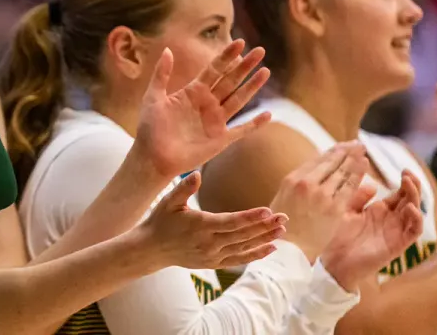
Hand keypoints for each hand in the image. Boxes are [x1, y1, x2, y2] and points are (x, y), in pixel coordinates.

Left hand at [134, 41, 272, 179]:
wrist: (152, 156)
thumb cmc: (150, 128)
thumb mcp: (153, 97)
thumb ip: (161, 74)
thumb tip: (167, 49)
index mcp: (193, 92)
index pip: (214, 69)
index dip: (227, 56)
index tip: (240, 42)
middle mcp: (207, 103)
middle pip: (230, 80)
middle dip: (245, 66)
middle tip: (260, 51)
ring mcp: (216, 121)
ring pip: (239, 99)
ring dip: (252, 86)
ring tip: (265, 71)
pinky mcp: (221, 139)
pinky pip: (242, 130)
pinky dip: (255, 124)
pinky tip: (268, 114)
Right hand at [136, 171, 285, 269]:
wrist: (152, 249)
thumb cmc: (160, 221)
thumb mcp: (169, 201)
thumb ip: (184, 187)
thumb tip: (198, 173)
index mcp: (200, 225)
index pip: (231, 221)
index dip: (251, 217)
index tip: (268, 210)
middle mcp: (209, 242)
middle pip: (243, 235)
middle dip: (265, 226)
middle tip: (285, 218)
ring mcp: (212, 255)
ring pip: (244, 247)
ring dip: (265, 239)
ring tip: (282, 230)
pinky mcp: (213, 263)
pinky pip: (239, 260)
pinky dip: (256, 255)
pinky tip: (271, 247)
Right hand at [270, 142, 369, 261]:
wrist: (289, 250)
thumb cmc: (283, 227)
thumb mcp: (283, 200)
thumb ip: (298, 186)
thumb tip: (310, 176)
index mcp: (291, 180)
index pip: (315, 161)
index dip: (330, 153)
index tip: (340, 147)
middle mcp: (306, 183)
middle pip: (329, 163)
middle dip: (344, 151)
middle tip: (356, 144)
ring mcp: (321, 195)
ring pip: (341, 172)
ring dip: (353, 159)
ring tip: (362, 150)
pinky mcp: (334, 208)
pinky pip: (349, 187)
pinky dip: (358, 174)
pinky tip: (365, 165)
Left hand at [321, 170, 424, 291]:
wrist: (332, 263)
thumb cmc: (336, 237)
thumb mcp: (346, 211)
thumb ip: (357, 198)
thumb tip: (372, 184)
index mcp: (378, 211)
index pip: (397, 193)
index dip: (402, 182)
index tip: (402, 168)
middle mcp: (390, 220)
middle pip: (408, 200)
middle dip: (412, 186)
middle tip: (407, 173)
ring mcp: (394, 232)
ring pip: (414, 213)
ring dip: (415, 198)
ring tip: (409, 184)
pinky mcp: (396, 245)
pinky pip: (412, 232)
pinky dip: (415, 220)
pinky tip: (411, 208)